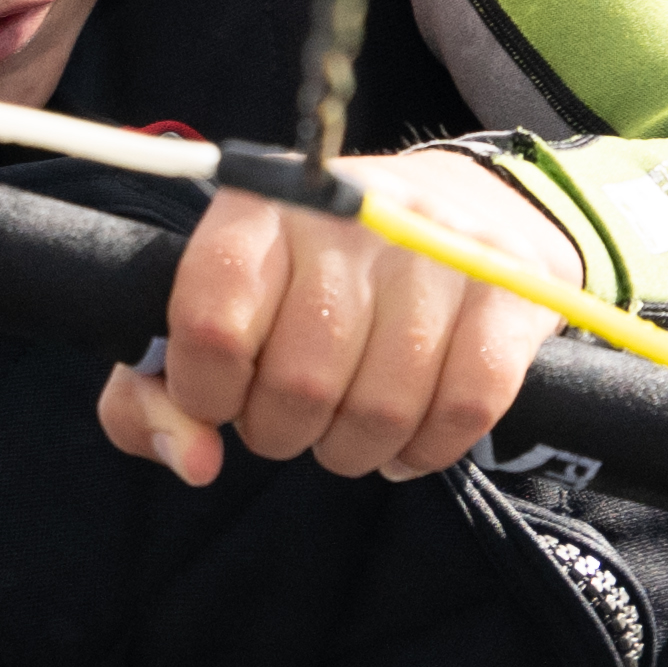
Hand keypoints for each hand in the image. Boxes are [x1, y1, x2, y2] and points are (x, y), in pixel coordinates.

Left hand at [93, 142, 566, 490]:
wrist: (476, 207)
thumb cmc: (318, 280)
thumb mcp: (222, 309)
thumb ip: (157, 394)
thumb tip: (194, 461)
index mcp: (261, 205)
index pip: (211, 316)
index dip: (204, 388)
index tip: (221, 395)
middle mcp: (350, 214)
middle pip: (299, 381)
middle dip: (283, 430)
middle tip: (292, 416)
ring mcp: (438, 247)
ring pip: (381, 408)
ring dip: (354, 449)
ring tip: (347, 428)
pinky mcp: (510, 288)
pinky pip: (464, 410)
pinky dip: (427, 449)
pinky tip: (409, 438)